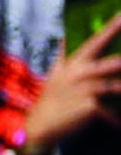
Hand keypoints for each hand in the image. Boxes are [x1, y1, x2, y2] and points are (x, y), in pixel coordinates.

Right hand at [22, 7, 120, 154]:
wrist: (42, 125)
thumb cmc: (52, 98)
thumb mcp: (55, 72)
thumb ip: (64, 53)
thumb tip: (66, 34)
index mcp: (73, 63)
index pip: (94, 41)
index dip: (110, 28)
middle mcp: (79, 74)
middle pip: (110, 63)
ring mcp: (84, 90)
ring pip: (115, 86)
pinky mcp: (90, 108)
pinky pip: (112, 114)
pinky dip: (117, 121)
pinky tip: (120, 125)